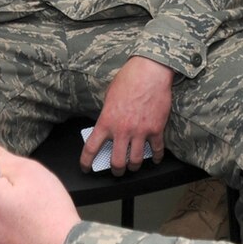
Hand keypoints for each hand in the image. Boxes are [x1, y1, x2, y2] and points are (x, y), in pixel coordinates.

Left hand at [82, 56, 171, 171]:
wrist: (149, 72)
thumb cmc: (128, 79)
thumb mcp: (109, 97)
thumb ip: (107, 115)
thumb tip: (106, 127)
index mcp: (106, 121)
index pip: (91, 148)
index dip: (86, 162)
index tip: (86, 167)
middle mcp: (122, 130)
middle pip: (117, 162)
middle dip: (116, 171)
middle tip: (116, 171)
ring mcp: (140, 131)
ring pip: (136, 161)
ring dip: (134, 167)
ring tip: (133, 166)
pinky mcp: (156, 130)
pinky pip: (156, 150)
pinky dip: (155, 157)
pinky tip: (154, 158)